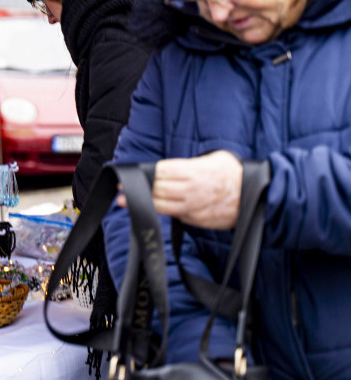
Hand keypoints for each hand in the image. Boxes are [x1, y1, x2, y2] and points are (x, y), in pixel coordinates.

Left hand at [116, 150, 241, 229]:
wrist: (258, 196)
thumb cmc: (234, 174)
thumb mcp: (213, 158)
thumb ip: (189, 164)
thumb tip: (168, 169)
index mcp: (192, 171)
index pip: (159, 172)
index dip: (142, 175)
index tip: (128, 176)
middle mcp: (189, 190)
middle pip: (156, 190)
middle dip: (138, 190)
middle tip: (121, 191)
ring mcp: (193, 207)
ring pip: (162, 206)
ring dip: (144, 204)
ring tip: (127, 203)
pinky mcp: (197, 220)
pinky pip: (176, 216)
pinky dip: (165, 212)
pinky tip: (154, 209)